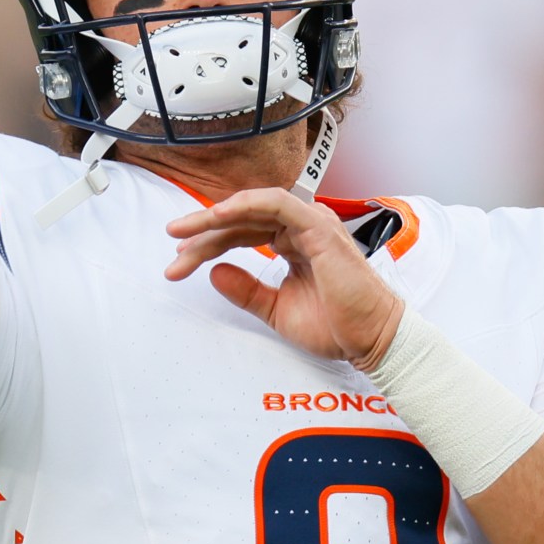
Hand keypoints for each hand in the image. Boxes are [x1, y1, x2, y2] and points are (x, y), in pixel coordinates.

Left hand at [165, 189, 404, 368]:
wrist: (371, 339)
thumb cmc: (335, 325)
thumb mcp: (275, 309)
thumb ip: (246, 290)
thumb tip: (213, 273)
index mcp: (292, 242)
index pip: (240, 233)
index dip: (207, 245)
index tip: (178, 263)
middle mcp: (299, 227)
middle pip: (240, 219)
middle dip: (202, 232)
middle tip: (172, 244)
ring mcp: (310, 223)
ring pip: (252, 207)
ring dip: (215, 217)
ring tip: (183, 231)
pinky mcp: (318, 226)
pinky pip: (276, 204)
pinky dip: (245, 205)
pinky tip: (218, 216)